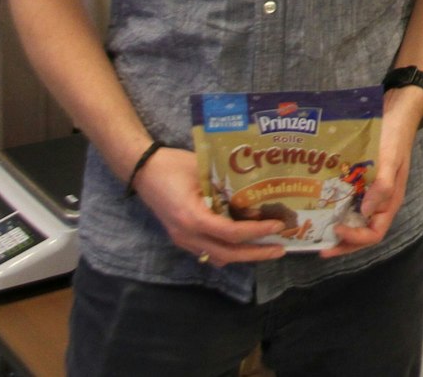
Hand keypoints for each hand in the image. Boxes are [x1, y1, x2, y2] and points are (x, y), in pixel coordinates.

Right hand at [132, 146, 286, 265]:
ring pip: (217, 257)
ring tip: (267, 248)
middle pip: (227, 254)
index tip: (277, 226)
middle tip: (280, 250)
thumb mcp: (204, 171)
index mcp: (192, 218)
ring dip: (243, 255)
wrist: (142, 170)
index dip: (256, 232)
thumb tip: (255, 203)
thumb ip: (227, 189)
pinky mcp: (181, 237)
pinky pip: (208, 251)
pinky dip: (229, 250)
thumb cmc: (172, 165)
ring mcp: (182, 239)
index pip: (230, 233)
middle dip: (255, 254)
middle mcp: (186, 235)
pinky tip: (244, 243)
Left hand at [325, 84, 422, 256]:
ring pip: (356, 220)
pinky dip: (338, 209)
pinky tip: (322, 207)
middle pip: (363, 232)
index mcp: (390, 201)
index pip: (374, 233)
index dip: (355, 239)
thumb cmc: (394, 136)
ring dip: (339, 229)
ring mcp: (371, 191)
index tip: (336, 231)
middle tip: (321, 247)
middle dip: (344, 243)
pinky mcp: (362, 180)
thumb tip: (367, 213)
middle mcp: (380, 201)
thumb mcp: (390, 161)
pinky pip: (350, 202)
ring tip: (319, 232)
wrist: (396, 111)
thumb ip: (382, 186)